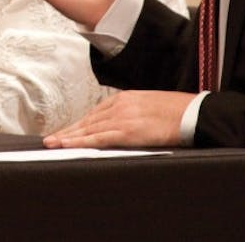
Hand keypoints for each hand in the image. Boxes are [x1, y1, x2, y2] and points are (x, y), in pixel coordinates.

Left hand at [43, 90, 194, 148]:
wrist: (194, 113)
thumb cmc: (177, 112)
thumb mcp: (149, 107)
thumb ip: (133, 114)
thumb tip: (123, 126)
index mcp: (124, 99)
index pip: (95, 114)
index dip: (78, 125)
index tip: (66, 132)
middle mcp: (120, 105)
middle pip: (88, 121)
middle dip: (68, 131)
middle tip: (50, 139)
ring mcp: (123, 117)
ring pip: (89, 129)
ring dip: (69, 137)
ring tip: (53, 144)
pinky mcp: (129, 130)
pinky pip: (100, 138)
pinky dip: (83, 142)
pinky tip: (69, 145)